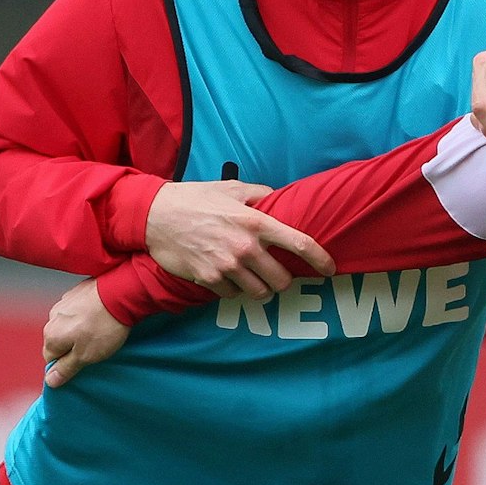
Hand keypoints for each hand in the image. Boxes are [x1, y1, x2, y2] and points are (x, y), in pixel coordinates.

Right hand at [43, 279, 130, 387]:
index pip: (50, 358)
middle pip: (59, 340)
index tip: (83, 362)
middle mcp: (52, 317)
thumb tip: (50, 380)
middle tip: (95, 347)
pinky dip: (87, 315)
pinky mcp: (77, 292)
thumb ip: (66, 368)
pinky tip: (101, 316)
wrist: (122, 293)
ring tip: (101, 330)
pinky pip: (78, 310)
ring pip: (68, 324)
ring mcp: (64, 302)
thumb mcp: (86, 356)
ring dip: (80, 329)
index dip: (67, 364)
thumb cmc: (104, 326)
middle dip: (74, 346)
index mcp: (51, 335)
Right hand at [144, 179, 334, 298]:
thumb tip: (280, 199)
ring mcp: (227, 266)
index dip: (320, 259)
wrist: (156, 215)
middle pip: (283, 279)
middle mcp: (245, 247)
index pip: (300, 244)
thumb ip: (260, 194)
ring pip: (261, 293)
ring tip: (254, 278)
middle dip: (284, 280)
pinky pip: (234, 295)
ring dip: (261, 288)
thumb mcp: (232, 188)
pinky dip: (235, 290)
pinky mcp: (209, 280)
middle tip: (277, 274)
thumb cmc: (196, 198)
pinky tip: (228, 276)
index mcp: (256, 222)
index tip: (330, 269)